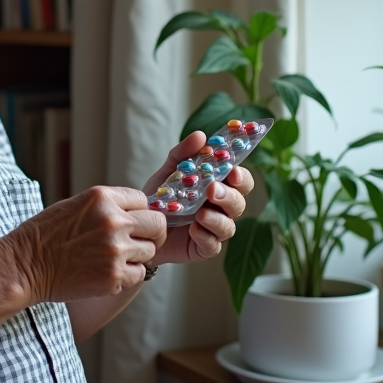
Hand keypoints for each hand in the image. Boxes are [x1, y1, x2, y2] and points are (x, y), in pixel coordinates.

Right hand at [0, 186, 166, 304]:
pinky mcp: (114, 277)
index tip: (132, 222)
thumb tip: (138, 214)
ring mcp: (115, 250)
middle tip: (137, 241)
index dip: (139, 212)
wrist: (24, 265)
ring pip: (150, 251)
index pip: (143, 200)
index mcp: (101, 198)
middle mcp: (112, 221)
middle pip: (157, 225)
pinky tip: (106, 272)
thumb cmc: (46, 235)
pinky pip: (139, 274)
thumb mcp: (76, 205)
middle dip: (150, 234)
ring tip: (111, 258)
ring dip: (136, 256)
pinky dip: (127, 275)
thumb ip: (108, 207)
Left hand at [142, 132, 253, 264]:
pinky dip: (205, 236)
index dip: (241, 176)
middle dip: (230, 195)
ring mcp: (214, 229)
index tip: (233, 170)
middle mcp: (220, 208)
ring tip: (201, 213)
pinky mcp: (204, 247)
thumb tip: (201, 135)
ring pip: (229, 225)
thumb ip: (183, 154)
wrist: (141, 225)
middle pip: (239, 202)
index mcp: (218, 186)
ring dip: (217, 218)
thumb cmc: (161, 198)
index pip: (240, 180)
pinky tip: (193, 229)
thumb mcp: (169, 172)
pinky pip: (213, 245)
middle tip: (213, 189)